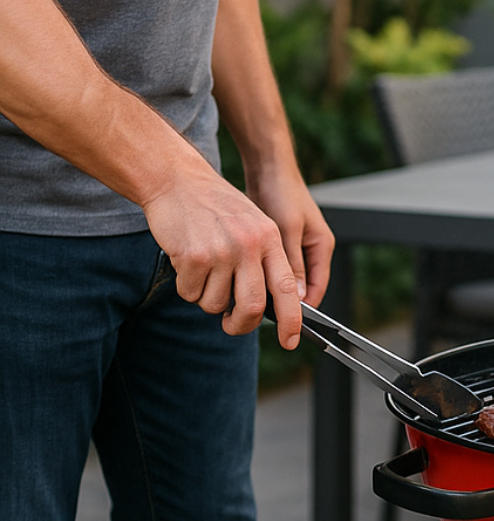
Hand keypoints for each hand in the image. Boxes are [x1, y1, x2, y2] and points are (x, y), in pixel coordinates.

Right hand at [142, 156, 304, 348]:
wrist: (175, 179)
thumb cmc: (215, 205)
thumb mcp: (254, 224)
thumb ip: (265, 261)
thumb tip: (271, 306)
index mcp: (270, 239)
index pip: (288, 289)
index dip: (292, 321)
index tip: (290, 341)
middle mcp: (249, 246)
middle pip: (253, 307)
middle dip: (241, 324)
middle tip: (232, 324)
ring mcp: (221, 251)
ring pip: (217, 304)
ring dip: (207, 300)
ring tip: (203, 274)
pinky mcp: (193, 256)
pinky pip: (191, 294)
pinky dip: (187, 287)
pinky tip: (186, 263)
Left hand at [245, 159, 335, 310]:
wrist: (267, 165)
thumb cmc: (281, 191)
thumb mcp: (288, 229)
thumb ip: (292, 261)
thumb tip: (295, 295)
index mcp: (321, 248)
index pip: (316, 291)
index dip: (300, 311)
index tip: (283, 325)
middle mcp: (310, 251)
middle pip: (298, 289)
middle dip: (280, 303)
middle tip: (257, 315)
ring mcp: (293, 247)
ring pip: (281, 280)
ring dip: (267, 289)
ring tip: (247, 299)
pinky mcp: (276, 242)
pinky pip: (269, 268)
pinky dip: (257, 275)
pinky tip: (241, 280)